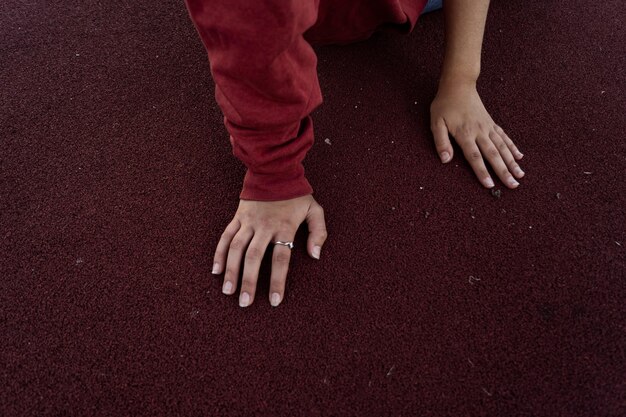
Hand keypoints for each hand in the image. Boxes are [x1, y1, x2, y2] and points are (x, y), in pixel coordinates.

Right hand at [211, 194, 327, 306]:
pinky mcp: (238, 217)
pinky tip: (216, 271)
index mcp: (284, 226)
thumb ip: (318, 232)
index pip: (281, 258)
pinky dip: (220, 253)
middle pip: (254, 256)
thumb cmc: (296, 195)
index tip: (274, 300)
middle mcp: (265, 225)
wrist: (274, 171)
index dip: (277, 280)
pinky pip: (226, 236)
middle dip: (248, 281)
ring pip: (237, 248)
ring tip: (228, 291)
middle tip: (245, 302)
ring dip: (231, 270)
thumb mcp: (314, 210)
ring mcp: (249, 221)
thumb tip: (315, 256)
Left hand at [430, 78, 524, 188]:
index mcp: (465, 134)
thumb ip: (441, 141)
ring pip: (502, 147)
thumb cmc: (445, 104)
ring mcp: (487, 127)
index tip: (490, 185)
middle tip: (513, 185)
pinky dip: (512, 147)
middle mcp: (479, 132)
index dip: (482, 172)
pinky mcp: (491, 123)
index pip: (474, 157)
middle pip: (493, 155)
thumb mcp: (436, 122)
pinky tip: (520, 157)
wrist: (459, 84)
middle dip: (504, 171)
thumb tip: (445, 160)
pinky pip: (504, 137)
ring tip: (520, 175)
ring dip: (512, 162)